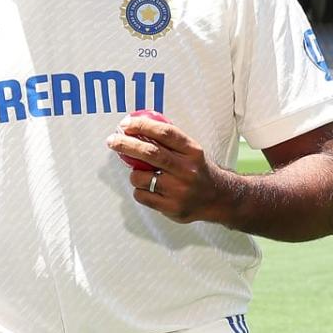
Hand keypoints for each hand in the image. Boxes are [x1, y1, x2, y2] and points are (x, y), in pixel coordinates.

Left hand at [106, 114, 235, 222]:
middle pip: (150, 153)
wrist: (220, 199)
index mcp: (193, 152)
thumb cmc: (198, 170)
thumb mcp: (191, 151)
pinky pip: (141, 195)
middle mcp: (187, 170)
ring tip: (142, 174)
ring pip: (140, 177)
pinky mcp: (172, 208)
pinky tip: (149, 189)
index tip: (125, 124)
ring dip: (134, 174)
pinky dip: (139, 190)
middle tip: (112, 141)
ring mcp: (180, 191)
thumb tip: (134, 127)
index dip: (142, 126)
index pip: (164, 133)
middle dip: (126, 144)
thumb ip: (168, 141)